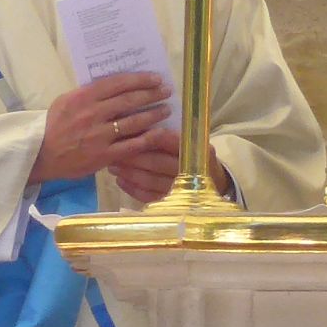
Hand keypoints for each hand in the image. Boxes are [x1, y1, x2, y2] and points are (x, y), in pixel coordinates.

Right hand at [30, 73, 172, 185]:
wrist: (41, 155)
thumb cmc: (55, 125)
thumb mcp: (66, 102)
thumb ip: (89, 93)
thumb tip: (116, 84)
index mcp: (83, 97)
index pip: (117, 83)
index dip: (140, 79)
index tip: (156, 78)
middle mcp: (92, 114)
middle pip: (129, 100)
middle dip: (152, 94)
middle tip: (167, 90)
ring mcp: (99, 135)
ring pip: (134, 122)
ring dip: (154, 114)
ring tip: (166, 109)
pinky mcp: (103, 155)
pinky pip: (131, 145)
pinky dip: (148, 138)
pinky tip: (159, 133)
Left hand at [109, 130, 232, 205]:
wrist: (214, 180)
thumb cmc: (195, 154)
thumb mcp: (192, 140)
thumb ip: (171, 135)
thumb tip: (140, 122)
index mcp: (196, 150)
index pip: (168, 141)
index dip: (148, 137)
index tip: (128, 131)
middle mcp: (189, 170)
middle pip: (155, 162)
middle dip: (131, 157)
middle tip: (112, 151)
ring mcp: (180, 189)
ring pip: (149, 180)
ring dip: (128, 173)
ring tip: (112, 166)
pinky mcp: (172, 203)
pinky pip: (149, 196)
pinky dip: (132, 189)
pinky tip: (120, 181)